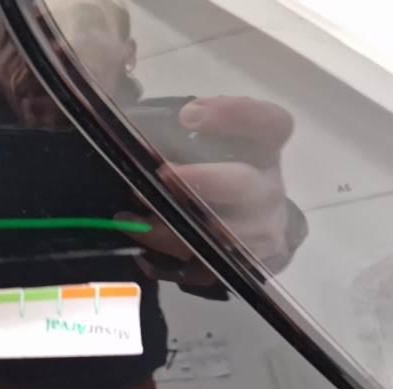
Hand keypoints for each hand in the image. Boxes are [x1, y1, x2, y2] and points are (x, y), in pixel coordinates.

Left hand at [117, 96, 301, 281]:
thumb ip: (181, 133)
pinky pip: (205, 271)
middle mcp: (268, 191)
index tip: (189, 113)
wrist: (255, 236)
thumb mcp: (213, 150)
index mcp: (264, 153)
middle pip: (242, 184)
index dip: (235, 116)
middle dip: (196, 181)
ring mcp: (259, 234)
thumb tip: (121, 118)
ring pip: (217, 235)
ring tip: (128, 220)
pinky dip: (169, 264)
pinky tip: (142, 257)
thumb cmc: (221, 178)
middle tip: (157, 176)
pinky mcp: (242, 270)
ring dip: (169, 228)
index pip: (271, 125)